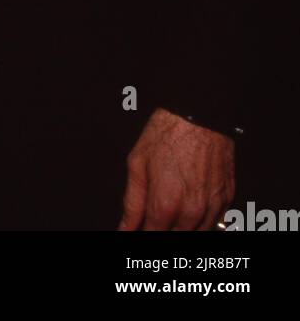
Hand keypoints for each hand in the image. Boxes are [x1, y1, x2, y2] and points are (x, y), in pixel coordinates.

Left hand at [118, 108, 234, 229]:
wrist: (199, 113)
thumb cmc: (167, 133)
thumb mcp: (137, 163)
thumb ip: (132, 203)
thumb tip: (125, 228)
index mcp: (166, 205)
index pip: (152, 237)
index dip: (142, 234)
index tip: (138, 229)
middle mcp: (192, 212)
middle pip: (175, 239)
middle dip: (162, 231)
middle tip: (154, 218)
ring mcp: (212, 207)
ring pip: (198, 235)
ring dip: (183, 229)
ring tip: (173, 211)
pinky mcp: (227, 198)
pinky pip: (216, 223)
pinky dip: (203, 221)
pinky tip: (193, 208)